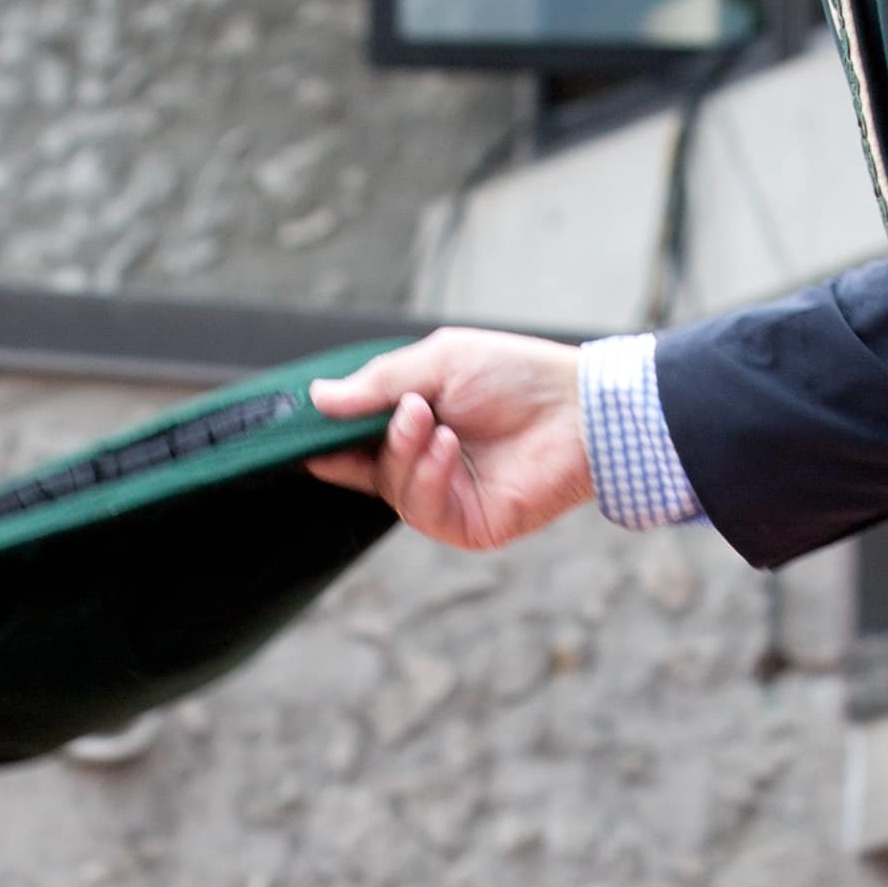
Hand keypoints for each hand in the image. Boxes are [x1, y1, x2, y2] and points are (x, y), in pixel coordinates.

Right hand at [310, 332, 589, 549]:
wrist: (580, 408)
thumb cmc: (518, 376)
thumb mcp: (440, 362)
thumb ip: (379, 384)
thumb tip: (318, 399)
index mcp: (417, 425)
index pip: (358, 441)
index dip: (330, 440)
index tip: (308, 431)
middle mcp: (428, 464)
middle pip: (368, 467)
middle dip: (377, 438)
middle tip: (404, 409)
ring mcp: (448, 497)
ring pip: (393, 489)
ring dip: (405, 454)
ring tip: (430, 421)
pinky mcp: (470, 524)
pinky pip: (424, 511)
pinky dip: (428, 477)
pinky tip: (448, 447)